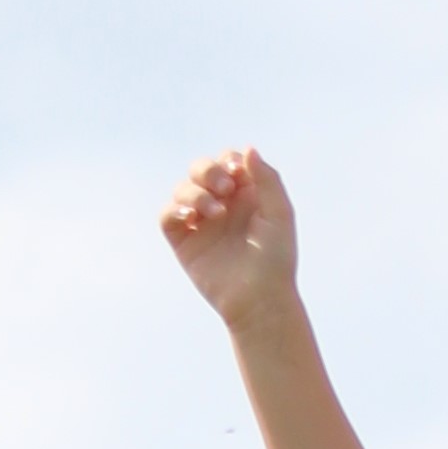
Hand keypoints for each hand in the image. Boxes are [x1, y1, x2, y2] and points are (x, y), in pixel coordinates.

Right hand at [160, 145, 300, 323]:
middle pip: (201, 169)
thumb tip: (247, 149)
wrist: (260, 299)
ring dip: (195, 193)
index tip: (237, 173)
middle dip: (208, 170)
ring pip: (183, 189)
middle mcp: (222, 205)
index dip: (227, 161)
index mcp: (245, 195)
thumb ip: (267, 178)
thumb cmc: (275, 259)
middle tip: (224, 188)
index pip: (227, 162)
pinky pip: (167, 215)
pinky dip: (174, 209)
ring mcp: (201, 223)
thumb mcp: (279, 213)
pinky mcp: (184, 242)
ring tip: (215, 212)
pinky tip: (191, 218)